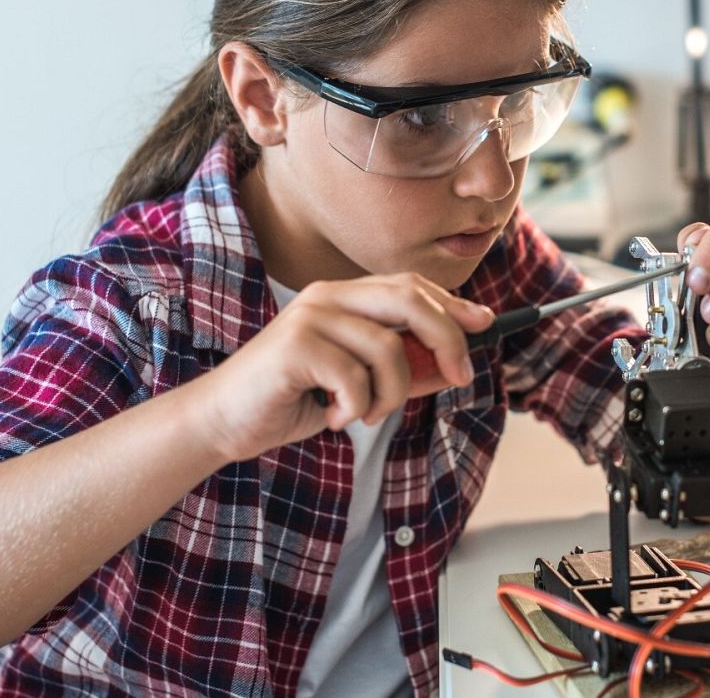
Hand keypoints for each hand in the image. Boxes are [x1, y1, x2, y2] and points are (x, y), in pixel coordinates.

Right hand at [196, 273, 495, 461]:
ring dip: (390, 394)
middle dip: (447, 338)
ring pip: (388, 348)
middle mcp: (327, 297)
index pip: (409, 286)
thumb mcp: (354, 383)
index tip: (485, 324)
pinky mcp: (296, 347)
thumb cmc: (289, 400)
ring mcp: (310, 317)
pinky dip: (354, 408)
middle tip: (459, 376)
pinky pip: (355, 378)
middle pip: (410, 300)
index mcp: (341, 297)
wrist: (224, 421)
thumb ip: (394, 368)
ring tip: (365, 414)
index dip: (452, 304)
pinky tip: (333, 417)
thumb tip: (449, 365)